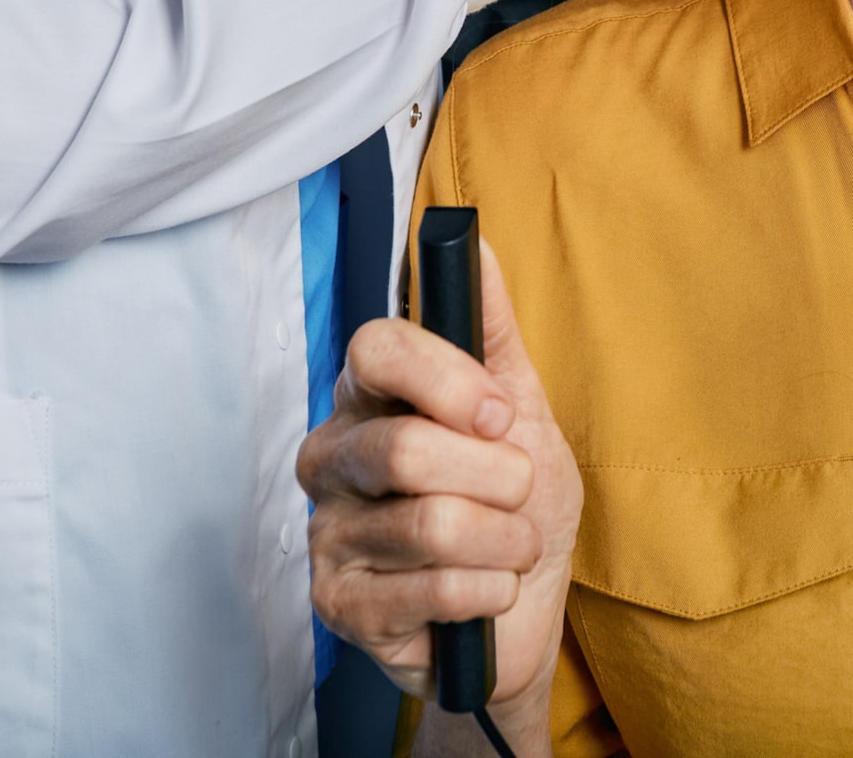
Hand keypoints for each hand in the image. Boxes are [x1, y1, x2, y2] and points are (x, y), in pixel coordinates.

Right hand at [297, 239, 580, 738]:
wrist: (524, 603)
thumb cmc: (515, 498)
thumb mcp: (520, 404)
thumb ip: (492, 330)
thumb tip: (475, 245)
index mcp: (370, 396)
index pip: (374, 351)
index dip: (446, 379)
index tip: (499, 411)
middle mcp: (333, 457)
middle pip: (404, 448)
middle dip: (495, 475)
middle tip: (521, 489)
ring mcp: (328, 534)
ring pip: (430, 524)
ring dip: (505, 538)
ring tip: (513, 543)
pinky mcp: (339, 608)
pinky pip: (433, 589)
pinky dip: (490, 589)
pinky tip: (491, 589)